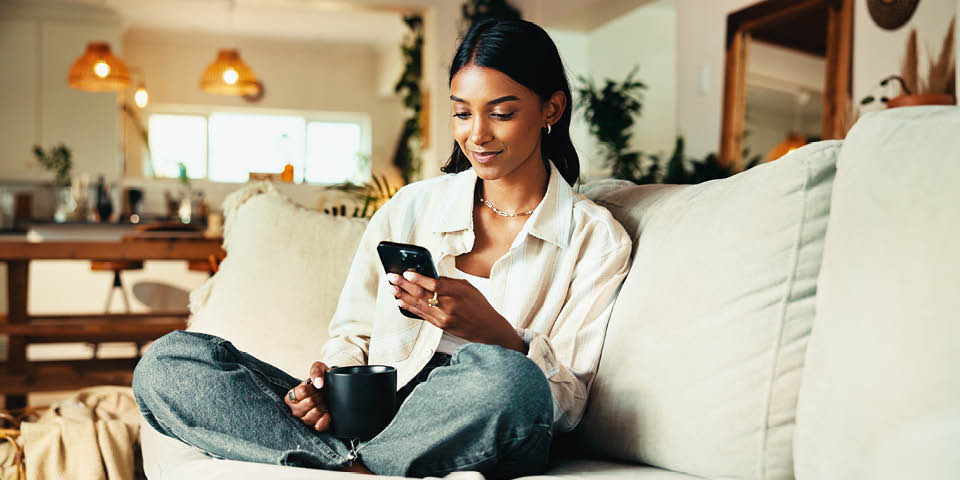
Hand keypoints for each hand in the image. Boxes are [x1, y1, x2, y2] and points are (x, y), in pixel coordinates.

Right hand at [284, 361, 331, 431]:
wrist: (332, 390)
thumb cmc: (321, 381)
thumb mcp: (319, 369)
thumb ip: (316, 371)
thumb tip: (318, 383)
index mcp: (291, 396)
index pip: (302, 392)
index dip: (312, 388)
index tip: (315, 387)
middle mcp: (295, 410)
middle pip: (309, 402)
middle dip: (319, 396)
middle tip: (321, 395)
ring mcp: (304, 420)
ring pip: (314, 414)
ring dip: (323, 406)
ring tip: (323, 402)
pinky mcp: (314, 427)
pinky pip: (319, 426)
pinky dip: (325, 419)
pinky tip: (327, 413)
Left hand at [387, 270, 525, 352]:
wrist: (487, 328)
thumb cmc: (479, 305)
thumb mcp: (467, 287)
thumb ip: (448, 282)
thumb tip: (428, 276)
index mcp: (458, 293)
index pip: (435, 285)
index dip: (419, 279)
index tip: (406, 273)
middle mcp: (449, 307)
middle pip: (422, 294)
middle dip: (404, 285)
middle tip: (392, 277)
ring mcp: (443, 318)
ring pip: (418, 305)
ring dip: (403, 296)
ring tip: (392, 288)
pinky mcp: (440, 325)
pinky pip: (421, 314)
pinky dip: (409, 307)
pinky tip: (400, 301)